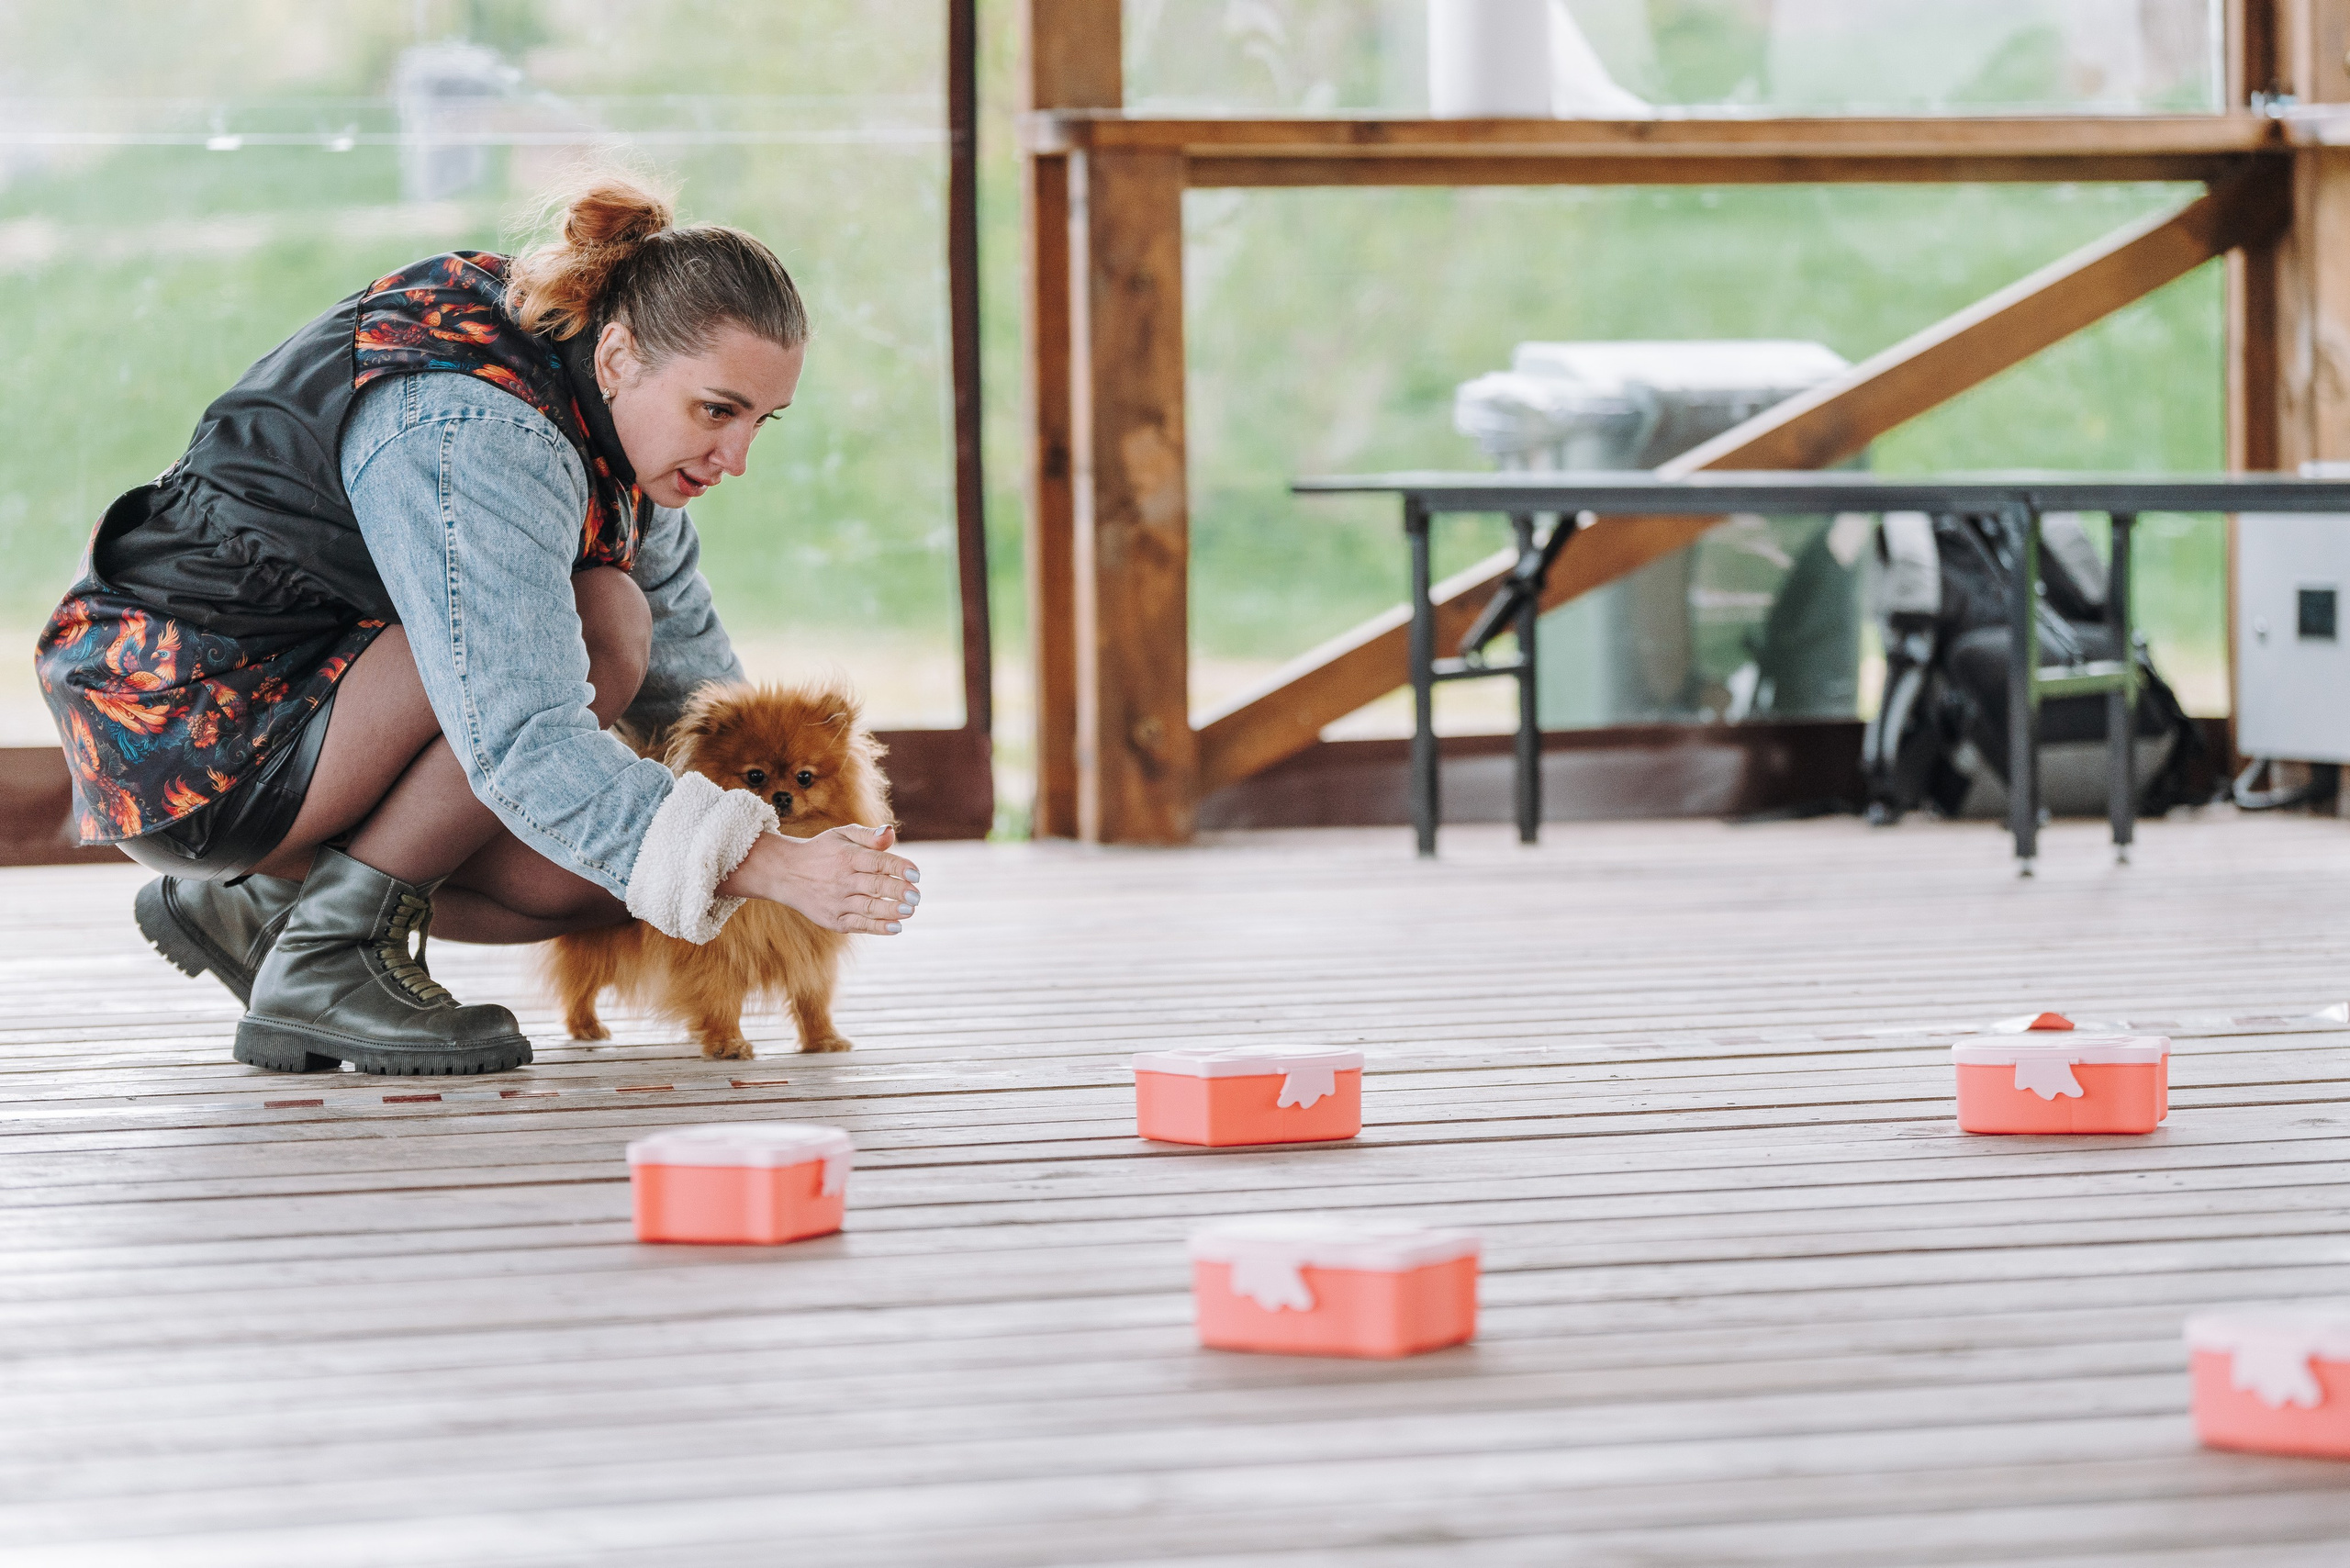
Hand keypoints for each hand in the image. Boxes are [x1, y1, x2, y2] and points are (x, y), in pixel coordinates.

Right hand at [718, 824, 920, 934]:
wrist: (786, 873)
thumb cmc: (823, 851)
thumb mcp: (842, 835)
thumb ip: (869, 836)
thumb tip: (891, 833)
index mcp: (847, 857)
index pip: (878, 862)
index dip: (898, 867)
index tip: (916, 874)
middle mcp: (842, 880)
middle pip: (875, 886)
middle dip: (898, 891)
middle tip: (916, 896)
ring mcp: (837, 902)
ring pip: (869, 908)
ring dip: (891, 910)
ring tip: (910, 910)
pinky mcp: (833, 920)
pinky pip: (859, 925)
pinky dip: (877, 927)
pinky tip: (896, 927)